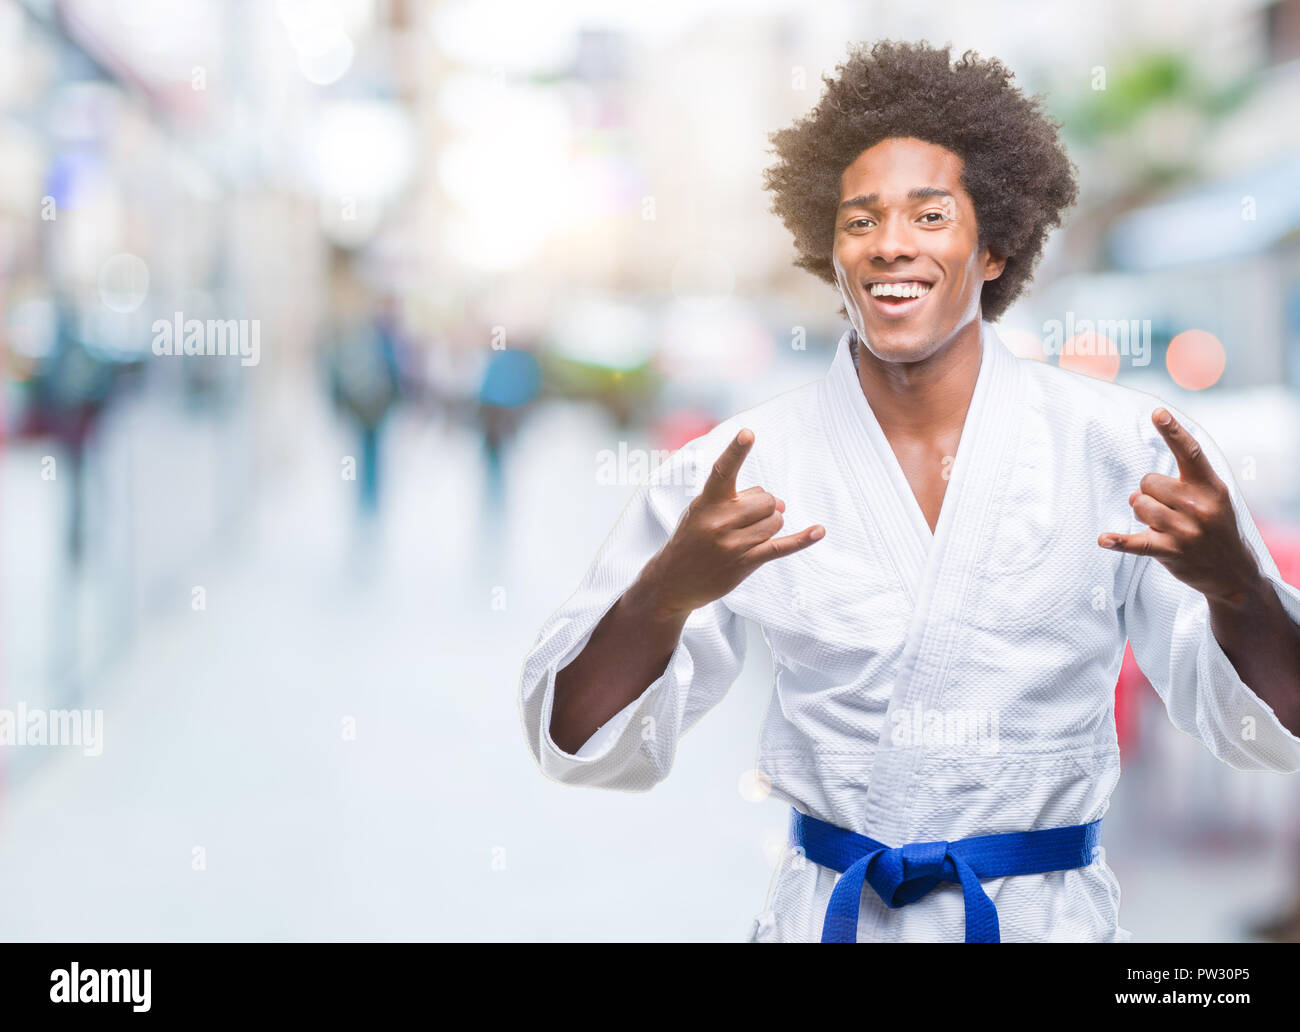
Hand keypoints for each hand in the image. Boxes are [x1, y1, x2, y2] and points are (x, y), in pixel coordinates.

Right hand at [634, 428, 824, 618]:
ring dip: (770, 526)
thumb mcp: (704, 511)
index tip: (748, 434)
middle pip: (766, 500)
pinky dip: (802, 539)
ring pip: (775, 522)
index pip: (723, 471)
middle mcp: (718, 522)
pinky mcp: (744, 564)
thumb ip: (739, 500)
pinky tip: (818, 531)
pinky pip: (780, 547)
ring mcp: (732, 545)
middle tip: (747, 519)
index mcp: (707, 503)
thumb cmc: (691, 539)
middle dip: (765, 507)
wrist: (673, 581)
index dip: (736, 452)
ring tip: (749, 535)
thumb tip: (780, 505)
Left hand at [1098, 408, 1260, 603]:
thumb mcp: (1212, 499)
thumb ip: (1180, 486)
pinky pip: (1136, 542)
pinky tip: (1104, 540)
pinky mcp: (1170, 552)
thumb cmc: (1215, 527)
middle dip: (1150, 493)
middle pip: (1148, 482)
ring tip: (1162, 526)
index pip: (1189, 453)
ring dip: (1142, 514)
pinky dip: (1119, 541)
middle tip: (1168, 510)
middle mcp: (1199, 506)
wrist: (1233, 572)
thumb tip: (1136, 494)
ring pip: (1139, 505)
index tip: (1157, 413)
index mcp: (1211, 487)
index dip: (1173, 432)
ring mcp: (1185, 530)